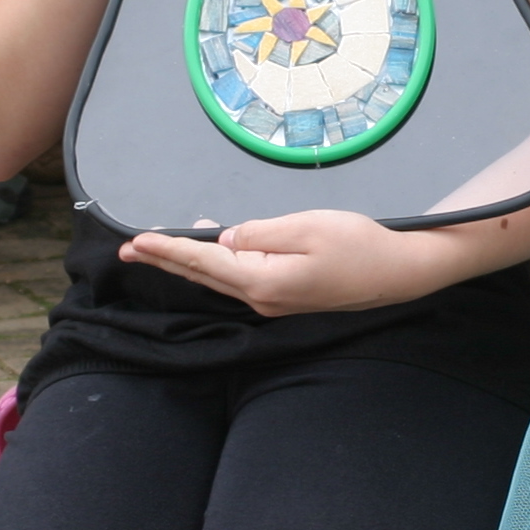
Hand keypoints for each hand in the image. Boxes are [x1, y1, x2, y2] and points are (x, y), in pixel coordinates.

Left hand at [122, 211, 459, 315]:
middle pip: (203, 276)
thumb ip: (260, 232)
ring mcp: (274, 303)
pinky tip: (211, 253)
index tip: (136, 241)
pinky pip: (238, 280)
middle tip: (130, 249)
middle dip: (166, 260)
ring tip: (159, 248)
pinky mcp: (286, 298)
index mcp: (262, 281)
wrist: (399, 273)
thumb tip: (228, 237)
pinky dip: (215, 266)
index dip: (167, 249)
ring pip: (219, 280)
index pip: (203, 261)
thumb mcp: (306, 226)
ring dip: (189, 263)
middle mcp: (262, 299)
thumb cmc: (359, 245)